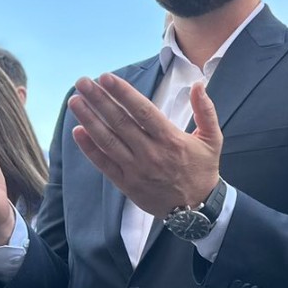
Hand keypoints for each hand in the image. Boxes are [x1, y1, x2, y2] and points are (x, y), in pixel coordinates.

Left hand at [70, 75, 221, 216]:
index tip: (106, 78)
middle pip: (120, 122)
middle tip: (82, 82)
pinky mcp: (126, 183)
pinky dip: (89, 148)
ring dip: (89, 119)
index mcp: (171, 139)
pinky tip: (77, 131)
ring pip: (107, 141)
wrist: (196, 209)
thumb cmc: (202, 170)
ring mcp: (136, 169)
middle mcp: (151, 153)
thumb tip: (199, 84)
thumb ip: (205, 110)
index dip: (123, 93)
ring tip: (75, 101)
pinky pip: (104, 164)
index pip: (142, 111)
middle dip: (99, 100)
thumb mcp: (212, 139)